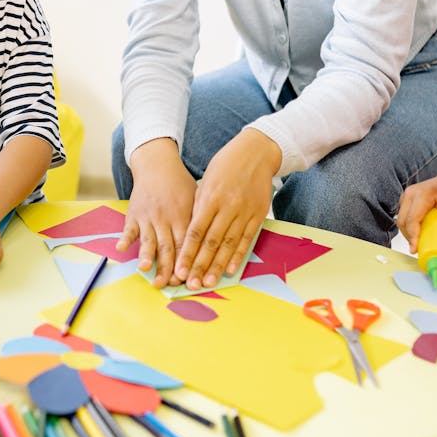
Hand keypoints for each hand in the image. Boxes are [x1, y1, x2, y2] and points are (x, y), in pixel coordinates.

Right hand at [117, 139, 196, 287]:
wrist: (158, 165)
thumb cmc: (180, 185)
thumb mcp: (196, 199)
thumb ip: (200, 223)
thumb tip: (212, 247)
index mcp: (183, 216)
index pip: (186, 244)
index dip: (185, 262)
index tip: (186, 279)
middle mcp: (166, 218)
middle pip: (167, 246)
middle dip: (166, 267)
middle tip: (166, 284)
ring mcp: (148, 216)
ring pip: (148, 239)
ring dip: (146, 255)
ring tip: (145, 269)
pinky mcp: (134, 213)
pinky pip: (129, 228)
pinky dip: (125, 238)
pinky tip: (121, 249)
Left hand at [175, 127, 279, 289]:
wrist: (257, 152)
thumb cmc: (226, 164)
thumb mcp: (207, 180)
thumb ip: (199, 205)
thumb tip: (192, 231)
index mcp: (210, 197)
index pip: (196, 231)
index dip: (187, 253)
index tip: (179, 269)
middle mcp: (227, 206)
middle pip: (211, 242)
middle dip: (199, 265)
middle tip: (190, 284)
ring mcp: (244, 212)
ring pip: (228, 244)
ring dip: (218, 266)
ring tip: (208, 282)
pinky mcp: (258, 215)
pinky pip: (247, 239)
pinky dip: (238, 255)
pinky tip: (231, 270)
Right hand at [397, 175, 436, 252]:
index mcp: (423, 194)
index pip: (412, 219)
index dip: (412, 236)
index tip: (415, 249)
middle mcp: (411, 193)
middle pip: (403, 221)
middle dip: (409, 237)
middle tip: (419, 249)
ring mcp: (405, 196)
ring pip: (400, 220)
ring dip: (407, 233)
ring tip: (419, 242)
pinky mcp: (404, 200)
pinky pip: (401, 218)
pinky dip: (407, 228)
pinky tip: (417, 233)